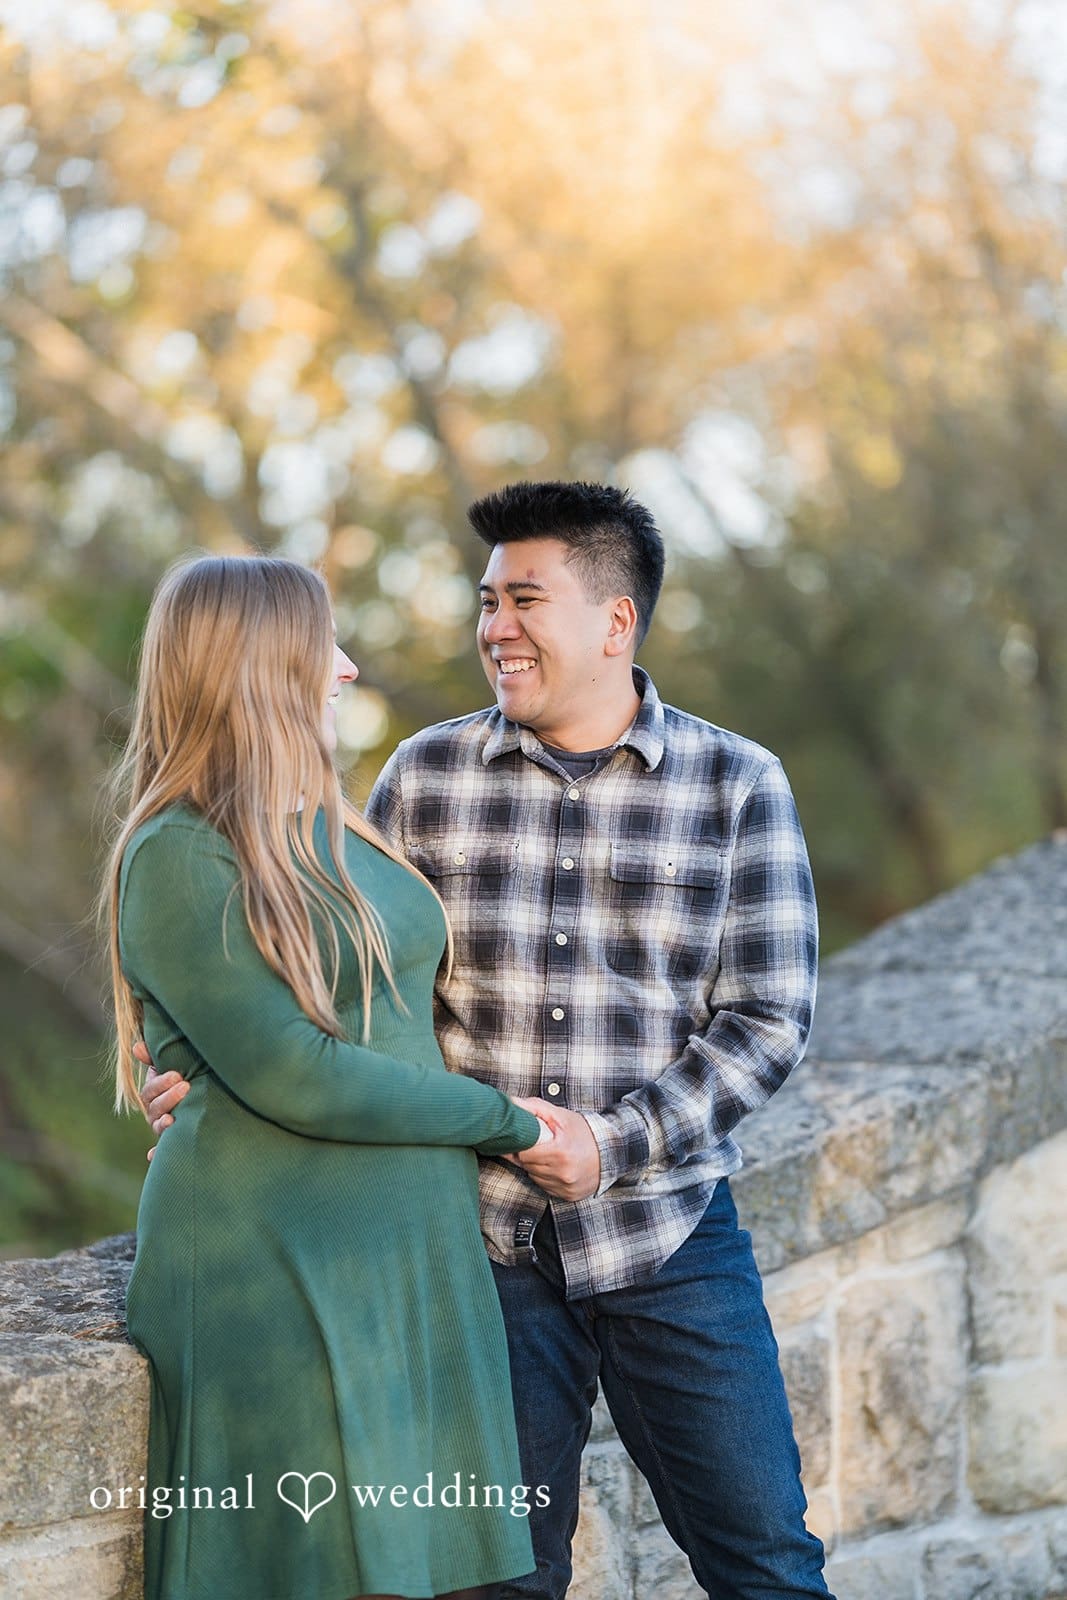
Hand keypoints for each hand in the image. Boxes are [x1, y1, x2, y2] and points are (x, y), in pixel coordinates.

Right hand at [134, 1041, 188, 1160]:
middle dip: (167, 1098)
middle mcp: (157, 1112)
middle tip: (185, 1086)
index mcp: (155, 1094)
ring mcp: (164, 1128)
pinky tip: (151, 1154)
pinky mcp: (175, 1142)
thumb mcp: (174, 1066)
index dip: (160, 1083)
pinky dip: (155, 1154)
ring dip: (162, 1123)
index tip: (177, 1075)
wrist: (210, 1097)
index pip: (150, 1090)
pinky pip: (162, 1152)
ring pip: (157, 1127)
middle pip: (154, 1108)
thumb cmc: (188, 1078)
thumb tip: (137, 1047)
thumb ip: (156, 1058)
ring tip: (172, 1118)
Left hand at [506, 1096, 600, 1200]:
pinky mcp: (568, 1195)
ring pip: (534, 1177)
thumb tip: (511, 1103)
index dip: (522, 1145)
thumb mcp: (561, 1116)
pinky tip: (555, 1167)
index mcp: (560, 1152)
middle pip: (527, 1166)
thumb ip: (535, 1108)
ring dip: (536, 1167)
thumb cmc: (584, 1133)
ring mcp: (565, 1186)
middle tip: (541, 1145)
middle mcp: (563, 1173)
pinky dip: (546, 1177)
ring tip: (549, 1155)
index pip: (524, 1153)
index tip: (526, 1139)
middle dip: (529, 1155)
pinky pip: (545, 1187)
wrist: (610, 1152)